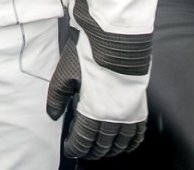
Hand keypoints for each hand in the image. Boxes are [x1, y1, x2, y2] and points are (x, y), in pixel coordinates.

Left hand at [46, 30, 147, 159]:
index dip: (76, 147)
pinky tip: (127, 144)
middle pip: (103, 143)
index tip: (70, 149)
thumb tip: (53, 115)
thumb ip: (56, 98)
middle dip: (93, 151)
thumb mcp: (63, 75)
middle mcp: (114, 116)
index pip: (84, 139)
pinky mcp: (140, 105)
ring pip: (122, 141)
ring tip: (103, 152)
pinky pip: (139, 131)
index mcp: (94, 111)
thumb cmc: (88, 56)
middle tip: (85, 152)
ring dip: (112, 149)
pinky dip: (132, 141)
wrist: (116, 40)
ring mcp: (129, 112)